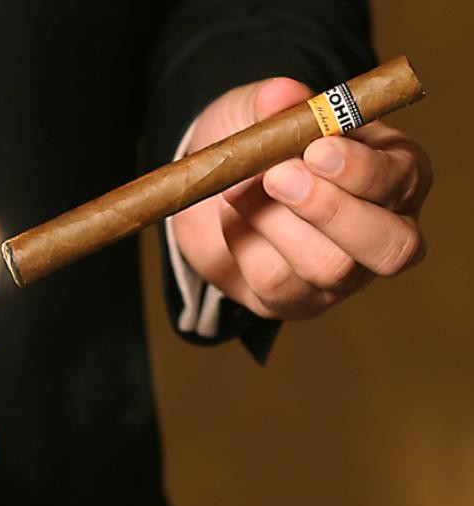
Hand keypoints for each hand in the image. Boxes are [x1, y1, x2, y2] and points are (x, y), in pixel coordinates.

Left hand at [171, 77, 432, 319]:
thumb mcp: (260, 109)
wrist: (214, 184)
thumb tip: (280, 95)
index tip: (315, 149)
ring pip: (328, 268)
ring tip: (235, 188)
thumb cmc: (258, 142)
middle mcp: (381, 231)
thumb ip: (272, 102)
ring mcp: (342, 275)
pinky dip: (245, 245)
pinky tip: (232, 217)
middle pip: (389, 247)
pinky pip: (275, 284)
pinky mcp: (294, 300)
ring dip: (273, 223)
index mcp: (395, 173)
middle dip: (330, 210)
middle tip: (277, 177)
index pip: (401, 182)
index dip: (360, 170)